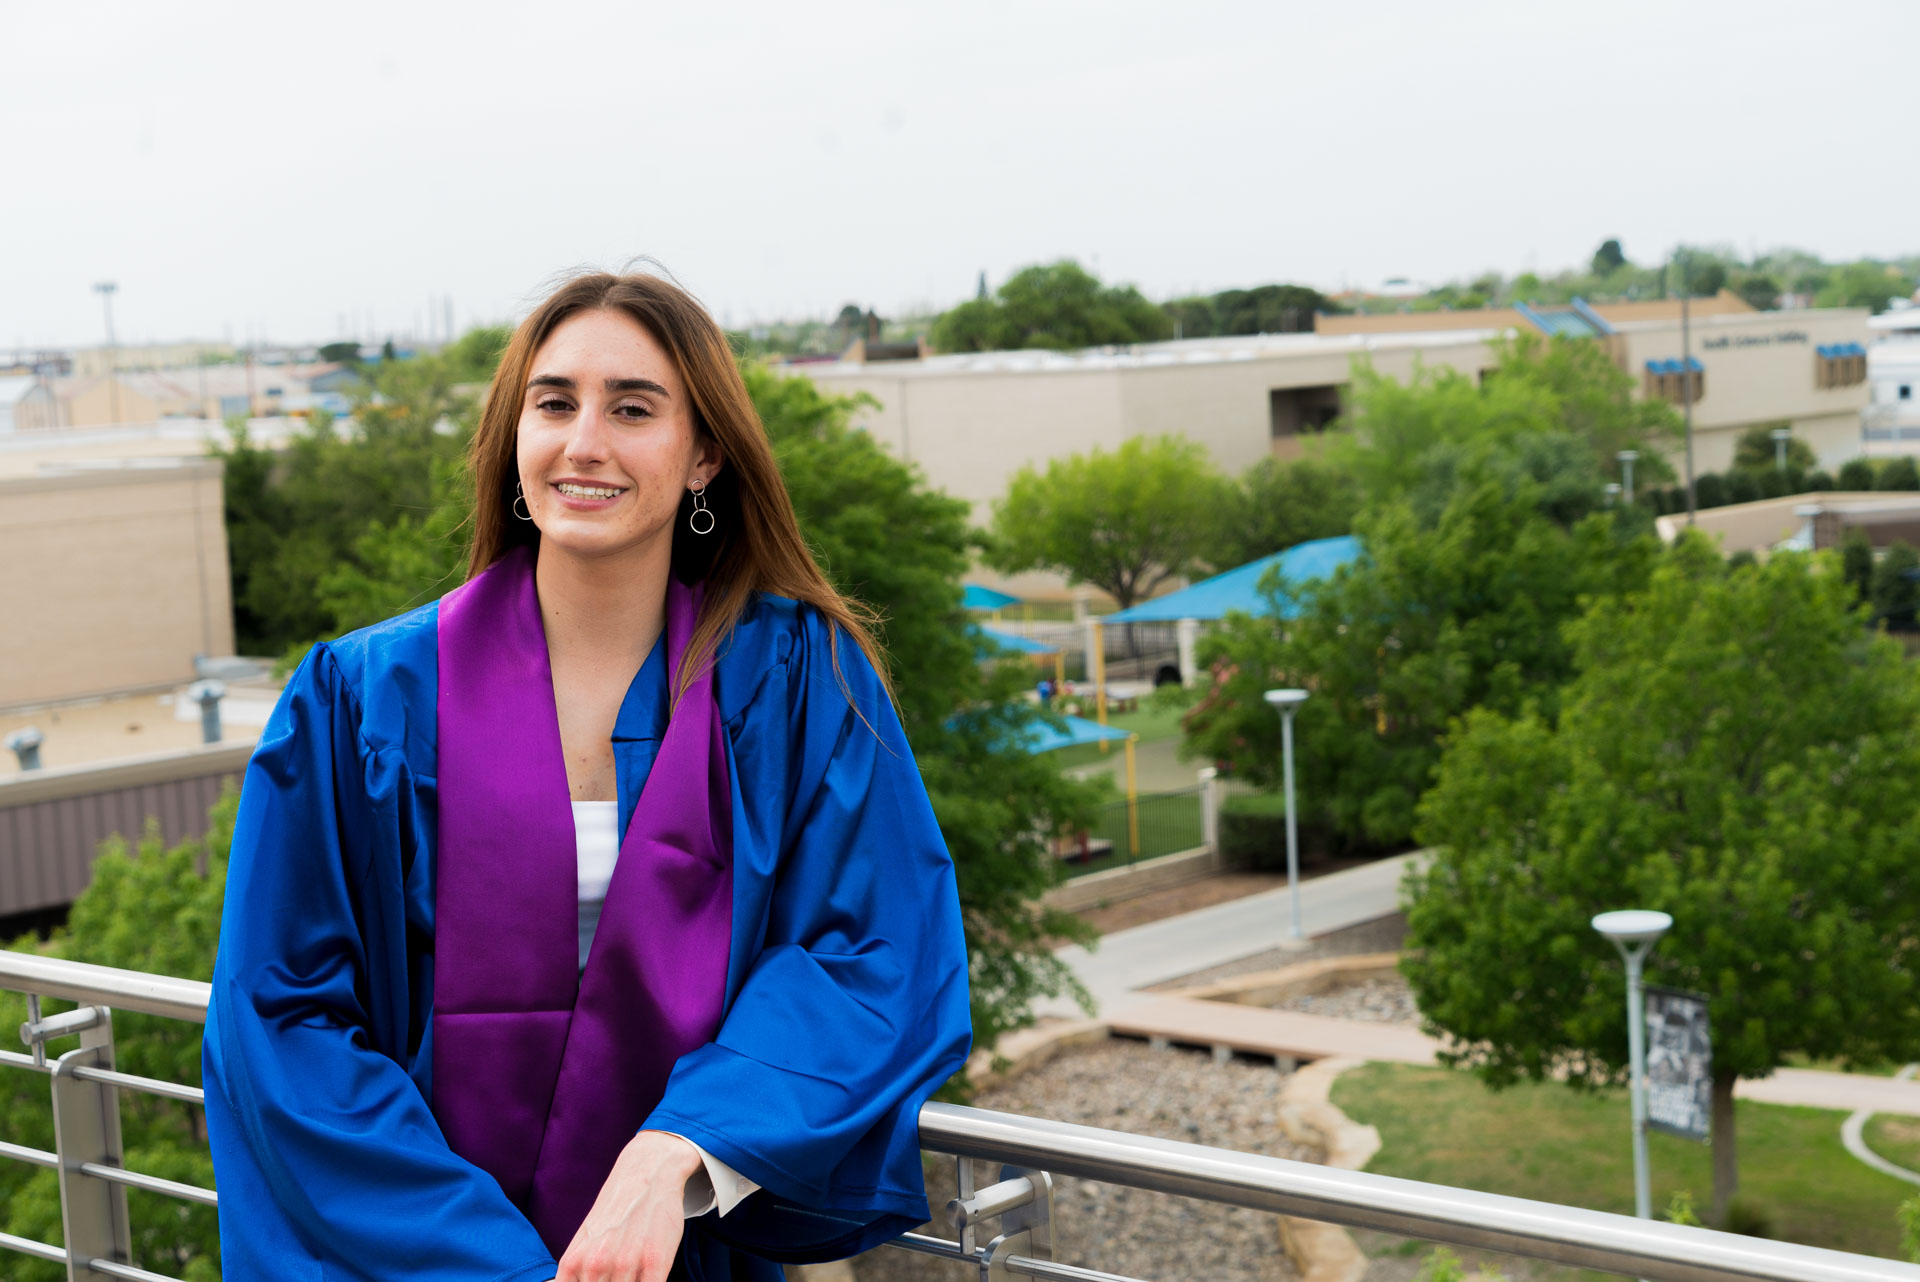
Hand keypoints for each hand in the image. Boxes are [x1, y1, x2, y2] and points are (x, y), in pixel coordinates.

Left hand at [555, 1131, 702, 1281]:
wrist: (648, 1171)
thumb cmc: (617, 1208)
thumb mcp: (585, 1240)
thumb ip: (576, 1271)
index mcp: (574, 1262)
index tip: (599, 1280)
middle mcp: (596, 1265)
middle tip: (617, 1275)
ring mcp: (626, 1264)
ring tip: (634, 1273)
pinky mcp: (656, 1262)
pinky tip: (650, 1275)